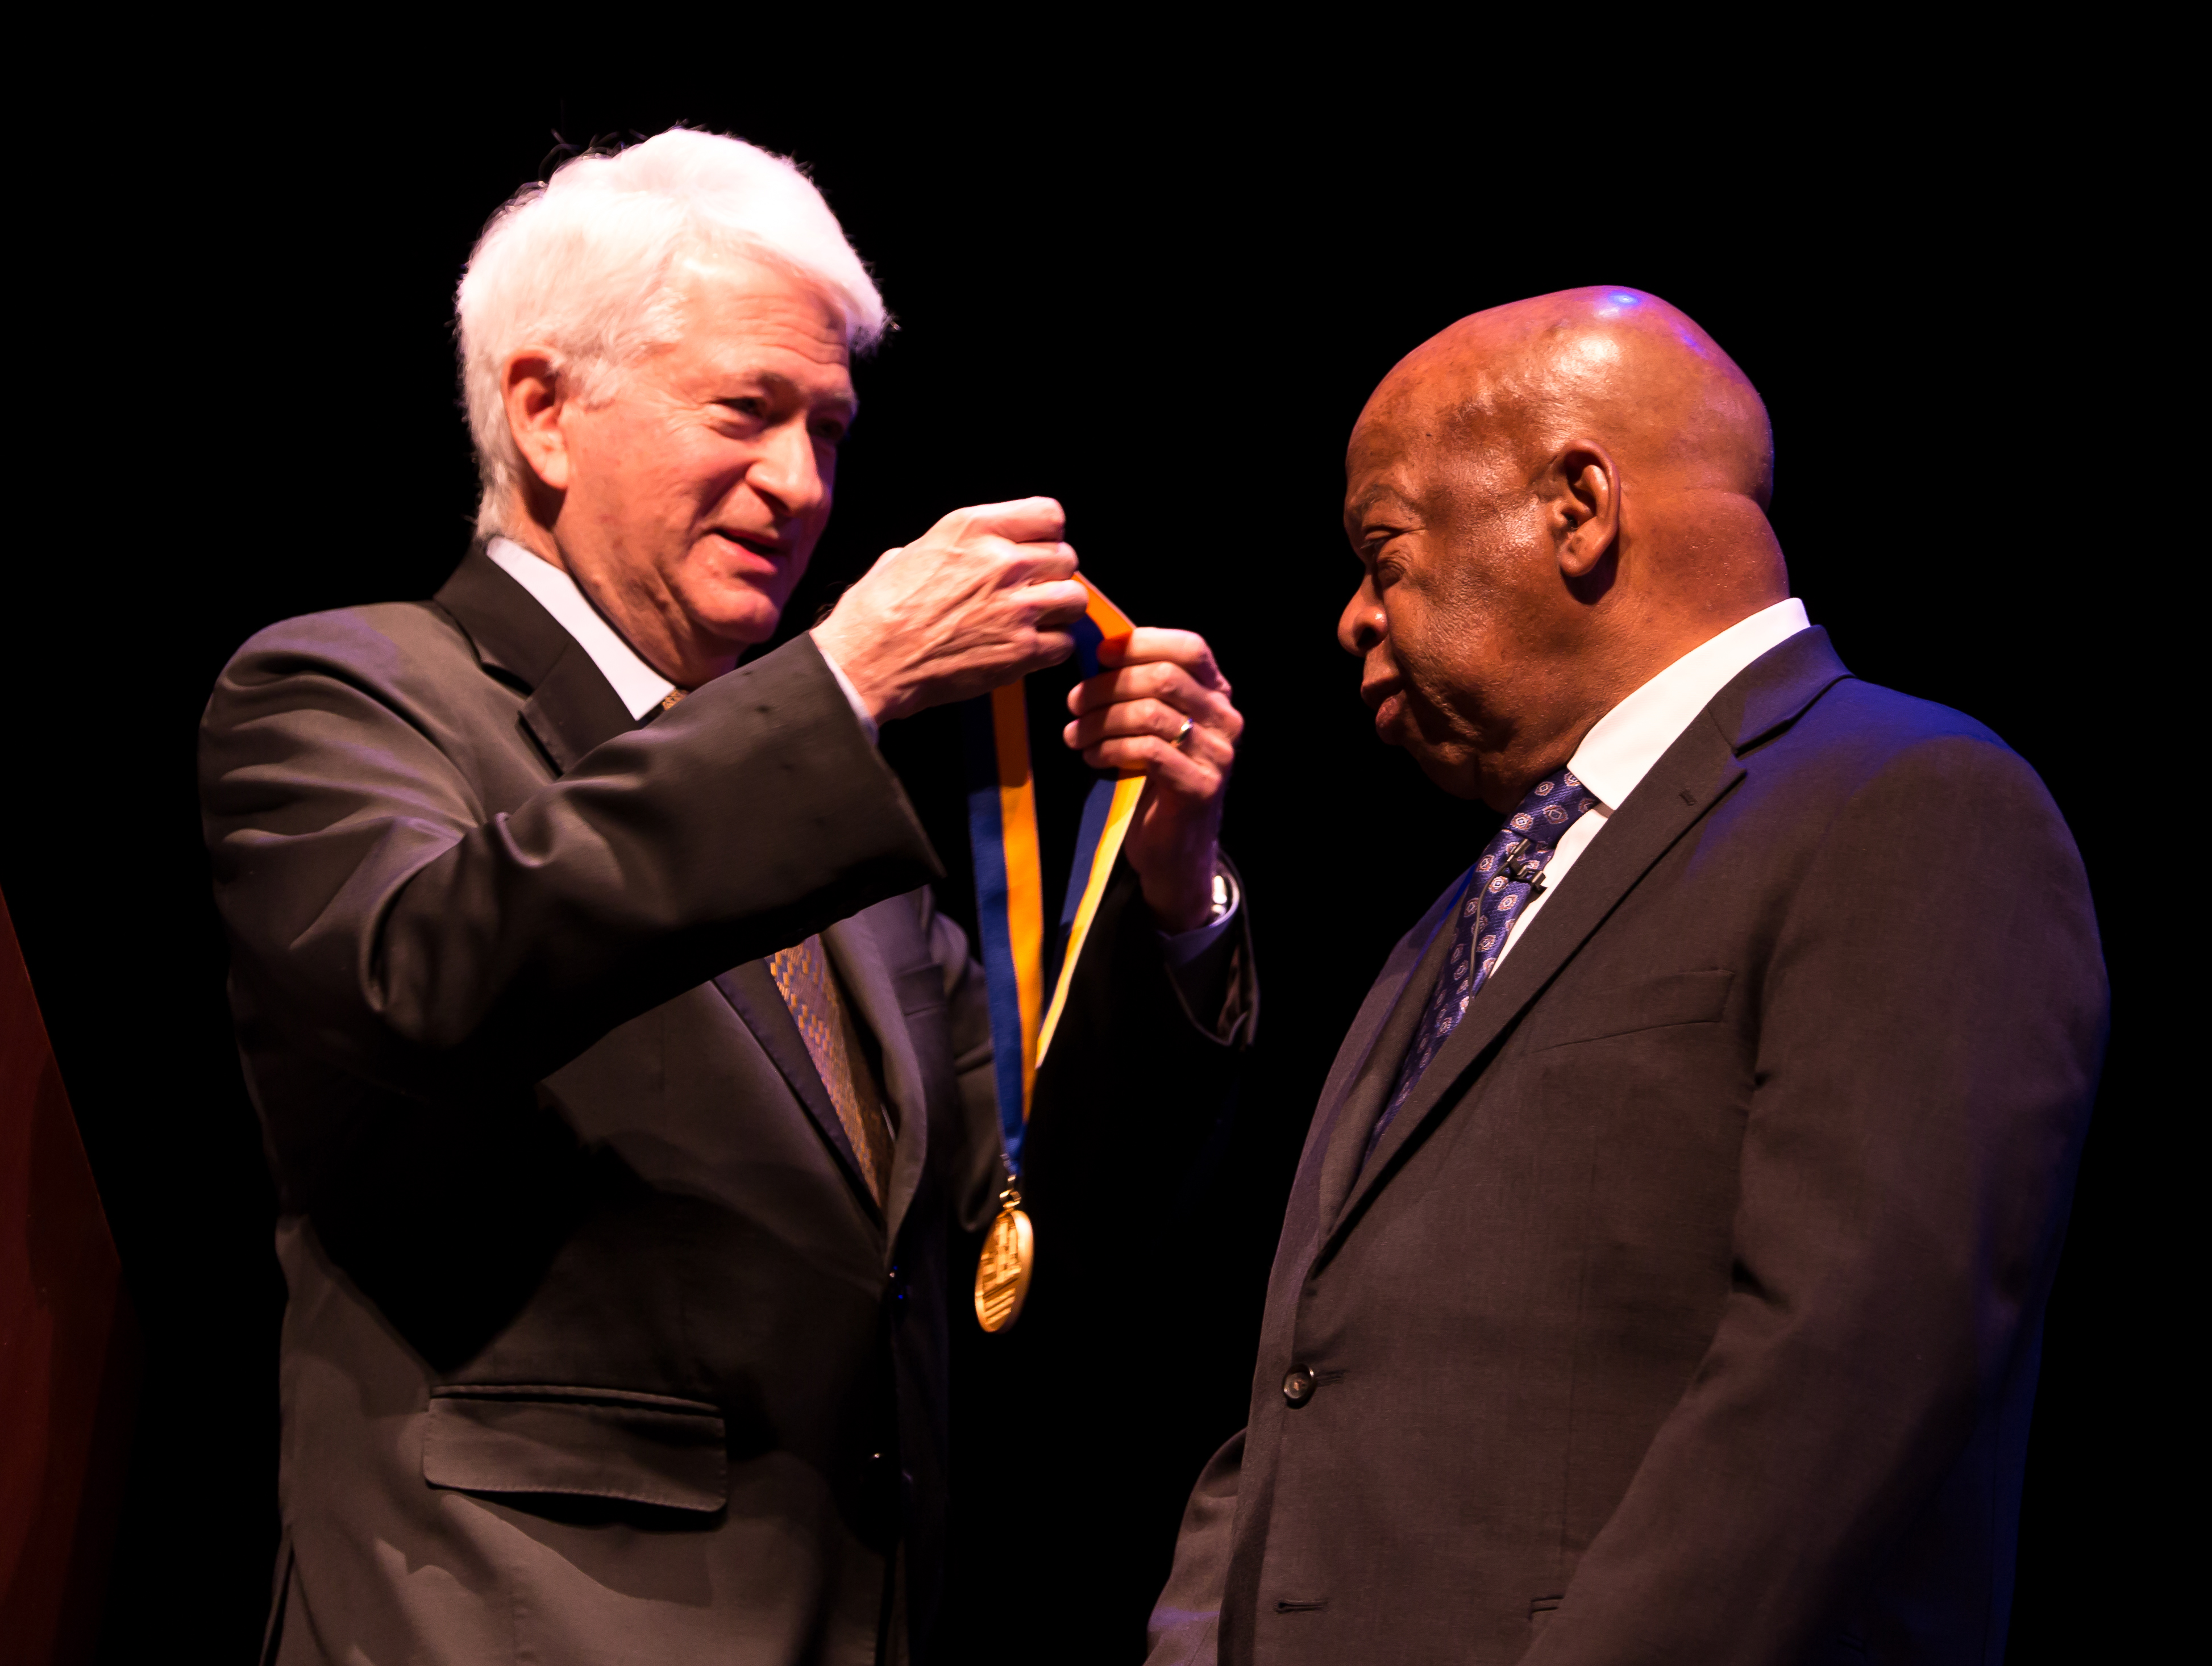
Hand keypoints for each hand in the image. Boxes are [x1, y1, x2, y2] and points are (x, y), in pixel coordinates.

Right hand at [812, 498, 1089, 723]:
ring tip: (1035, 620)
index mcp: (974, 528)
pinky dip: (1050, 649)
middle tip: (1032, 591)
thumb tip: (968, 553)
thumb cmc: (879, 611)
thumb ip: (955, 548)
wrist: (868, 661)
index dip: (1046, 535)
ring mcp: (1016, 607)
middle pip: (1067, 557)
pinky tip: (1025, 649)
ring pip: (1075, 599)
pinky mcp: (1021, 650)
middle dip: (1053, 575)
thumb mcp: (911, 552)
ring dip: (1059, 611)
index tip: (1037, 549)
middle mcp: (1002, 562)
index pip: (1049, 514)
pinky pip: (1064, 644)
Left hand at [1062, 628, 1243, 932]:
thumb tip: (1101, 652)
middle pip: (1164, 678)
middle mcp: (1226, 720)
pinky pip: (1149, 751)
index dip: (1142, 643)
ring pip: (1152, 713)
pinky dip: (1111, 748)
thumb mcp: (1153, 727)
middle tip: (1073, 703)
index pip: (1189, 648)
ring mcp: (1217, 754)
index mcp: (1217, 696)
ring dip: (1101, 720)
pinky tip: (1092, 757)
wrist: (1176, 851)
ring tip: (1075, 735)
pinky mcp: (1201, 786)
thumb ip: (1142, 691)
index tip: (1099, 654)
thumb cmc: (1156, 782)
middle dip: (1108, 686)